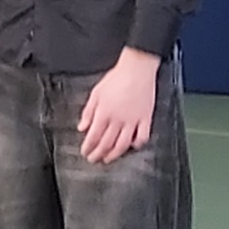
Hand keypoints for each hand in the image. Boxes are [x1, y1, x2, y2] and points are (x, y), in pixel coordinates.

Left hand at [78, 47, 159, 162]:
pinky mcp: (146, 119)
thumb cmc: (116, 78)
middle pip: (107, 143)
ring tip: (108, 159)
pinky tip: (132, 147)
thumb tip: (82, 127)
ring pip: (123, 144)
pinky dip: (137, 144)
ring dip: (114, 154)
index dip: (88, 147)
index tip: (85, 153)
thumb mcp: (96, 93)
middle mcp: (118, 120)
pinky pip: (143, 136)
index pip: (94, 136)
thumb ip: (88, 112)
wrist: (137, 69)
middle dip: (98, 153)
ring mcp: (133, 121)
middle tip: (93, 159)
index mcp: (104, 113)